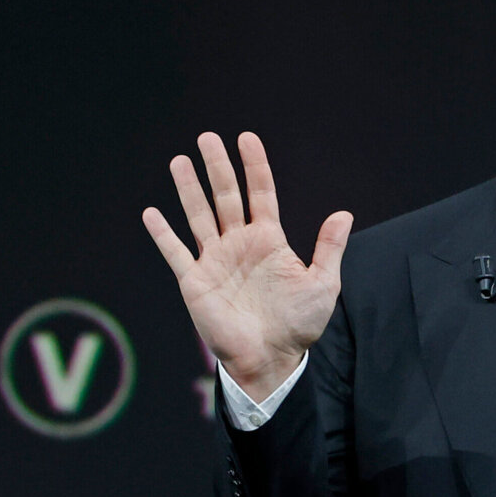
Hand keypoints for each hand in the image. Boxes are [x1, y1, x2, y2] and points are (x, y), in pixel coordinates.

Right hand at [142, 132, 352, 400]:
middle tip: (208, 137)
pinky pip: (176, 253)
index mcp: (269, 241)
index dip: (254, 166)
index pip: (261, 193)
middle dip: (217, 167)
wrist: (272, 359)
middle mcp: (239, 244)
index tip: (247, 138)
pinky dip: (163, 234)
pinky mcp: (195, 282)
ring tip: (180, 160)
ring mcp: (215, 261)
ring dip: (189, 189)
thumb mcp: (322, 284)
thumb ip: (328, 248)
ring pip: (199, 216)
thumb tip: (344, 213)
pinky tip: (151, 212)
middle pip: (226, 196)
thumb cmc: (299, 325)